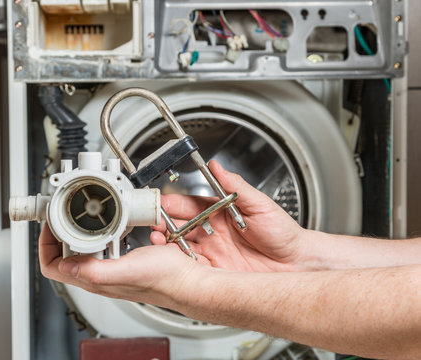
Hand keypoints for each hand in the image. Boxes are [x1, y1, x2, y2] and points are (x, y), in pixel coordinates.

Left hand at [39, 224, 201, 308]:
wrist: (190, 280)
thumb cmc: (166, 280)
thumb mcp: (128, 271)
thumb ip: (96, 271)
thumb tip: (65, 267)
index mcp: (96, 279)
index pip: (53, 266)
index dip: (46, 244)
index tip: (51, 223)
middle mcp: (100, 275)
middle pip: (65, 254)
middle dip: (59, 232)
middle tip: (61, 213)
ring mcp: (111, 267)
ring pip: (82, 247)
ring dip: (77, 230)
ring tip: (79, 214)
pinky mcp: (124, 258)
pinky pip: (103, 243)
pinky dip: (100, 230)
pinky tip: (109, 222)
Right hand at [151, 160, 306, 271]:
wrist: (298, 264)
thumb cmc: (284, 234)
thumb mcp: (260, 205)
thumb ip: (236, 186)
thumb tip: (217, 166)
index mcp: (219, 212)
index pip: (189, 205)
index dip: (173, 204)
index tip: (161, 202)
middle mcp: (212, 232)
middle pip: (179, 226)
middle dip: (163, 223)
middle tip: (154, 222)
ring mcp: (212, 253)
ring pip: (180, 247)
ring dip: (166, 244)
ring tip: (159, 240)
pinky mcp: (214, 272)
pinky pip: (191, 268)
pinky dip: (178, 265)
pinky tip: (172, 260)